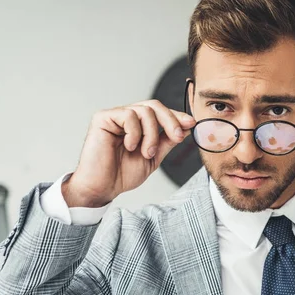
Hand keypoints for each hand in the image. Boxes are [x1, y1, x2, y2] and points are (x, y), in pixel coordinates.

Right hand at [62, 100, 195, 206]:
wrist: (103, 188)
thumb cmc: (122, 174)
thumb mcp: (153, 157)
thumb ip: (167, 141)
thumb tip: (185, 128)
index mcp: (139, 125)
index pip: (160, 112)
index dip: (177, 116)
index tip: (192, 124)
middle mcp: (127, 118)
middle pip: (154, 106)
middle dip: (170, 121)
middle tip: (176, 137)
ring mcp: (115, 116)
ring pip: (144, 111)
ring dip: (151, 134)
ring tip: (147, 152)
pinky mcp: (103, 118)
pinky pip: (128, 115)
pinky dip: (135, 132)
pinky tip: (130, 146)